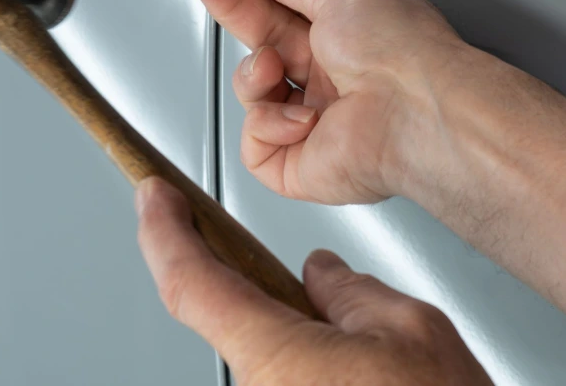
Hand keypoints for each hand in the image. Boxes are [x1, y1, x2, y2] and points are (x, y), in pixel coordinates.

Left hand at [136, 177, 491, 384]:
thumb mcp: (411, 331)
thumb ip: (352, 291)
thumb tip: (323, 275)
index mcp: (276, 359)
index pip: (191, 283)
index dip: (164, 231)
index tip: (154, 198)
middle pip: (234, 320)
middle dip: (270, 293)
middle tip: (313, 291)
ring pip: (264, 356)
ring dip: (296, 337)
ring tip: (361, 349)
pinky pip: (280, 383)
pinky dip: (304, 365)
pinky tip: (349, 372)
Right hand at [188, 0, 465, 203]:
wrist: (417, 112)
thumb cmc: (401, 53)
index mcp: (343, 34)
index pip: (280, 3)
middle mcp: (328, 76)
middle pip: (260, 39)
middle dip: (232, 7)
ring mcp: (312, 120)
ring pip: (252, 91)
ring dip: (255, 74)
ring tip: (276, 67)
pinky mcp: (298, 163)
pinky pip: (255, 144)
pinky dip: (269, 126)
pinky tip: (303, 120)